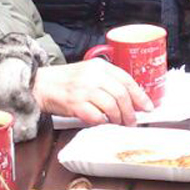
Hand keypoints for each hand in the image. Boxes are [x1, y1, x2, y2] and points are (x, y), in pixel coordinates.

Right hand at [35, 58, 152, 125]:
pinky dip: (103, 122)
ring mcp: (84, 90)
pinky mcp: (75, 104)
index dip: (140, 96)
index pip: (127, 80)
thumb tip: (132, 98)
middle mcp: (93, 76)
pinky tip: (103, 122)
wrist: (41, 85)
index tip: (147, 107)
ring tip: (119, 124)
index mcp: (100, 66)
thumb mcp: (89, 72)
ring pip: (112, 106)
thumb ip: (109, 81)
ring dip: (118, 118)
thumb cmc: (66, 81)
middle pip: (122, 94)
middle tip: (133, 121)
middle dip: (131, 111)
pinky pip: (96, 116)